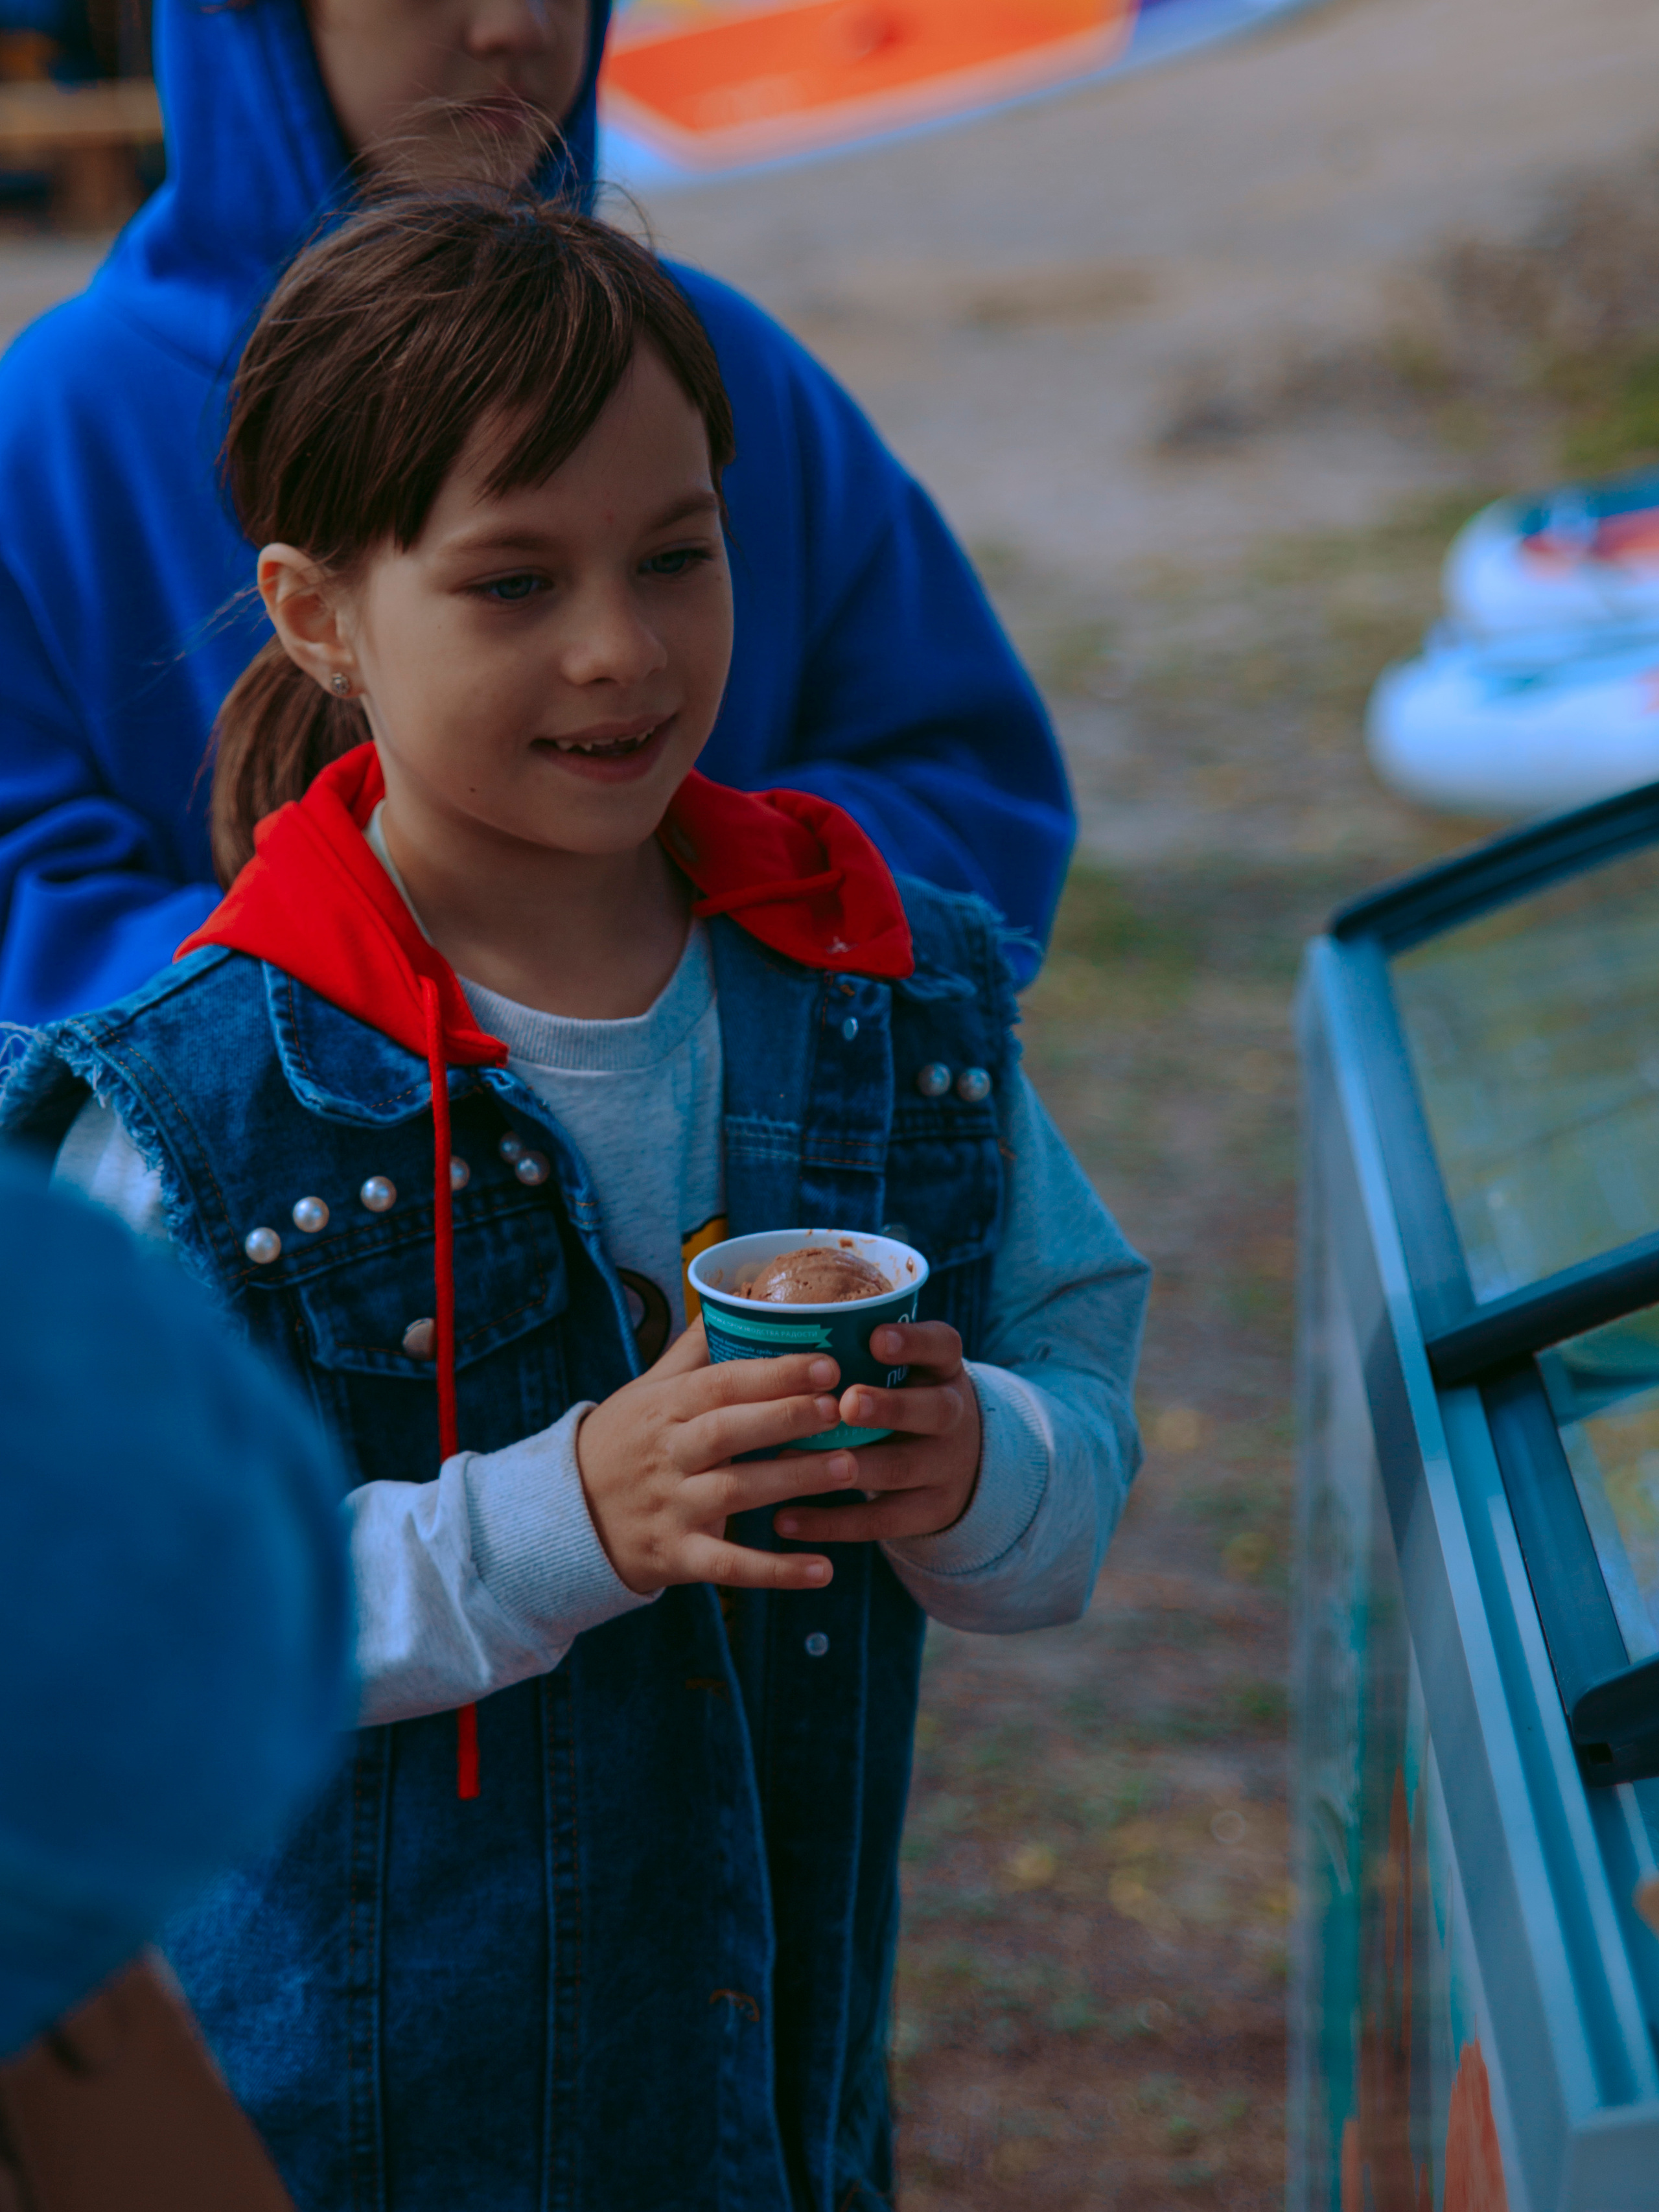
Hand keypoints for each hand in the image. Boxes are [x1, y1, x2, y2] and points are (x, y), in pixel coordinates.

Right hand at [576, 1319, 854, 1594]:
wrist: (564, 1517)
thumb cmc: (620, 1443)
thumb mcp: (646, 1391)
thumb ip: (692, 1352)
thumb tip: (730, 1298)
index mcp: (664, 1408)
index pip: (721, 1383)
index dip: (774, 1374)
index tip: (827, 1364)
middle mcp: (666, 1455)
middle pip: (728, 1431)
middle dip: (787, 1417)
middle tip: (841, 1409)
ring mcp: (670, 1507)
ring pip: (735, 1492)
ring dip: (792, 1480)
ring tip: (849, 1468)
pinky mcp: (675, 1557)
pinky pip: (728, 1566)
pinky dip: (775, 1570)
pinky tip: (822, 1569)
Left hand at [773, 1321, 980, 1546]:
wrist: (955, 1461)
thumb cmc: (900, 1398)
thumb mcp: (902, 1370)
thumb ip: (858, 1353)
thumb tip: (774, 1329)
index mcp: (943, 1369)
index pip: (942, 1345)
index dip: (913, 1342)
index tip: (876, 1338)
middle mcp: (953, 1415)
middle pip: (934, 1410)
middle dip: (889, 1407)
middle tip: (848, 1403)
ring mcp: (946, 1467)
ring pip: (901, 1468)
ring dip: (847, 1465)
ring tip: (791, 1459)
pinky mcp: (929, 1512)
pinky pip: (880, 1520)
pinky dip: (830, 1521)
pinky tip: (784, 1519)